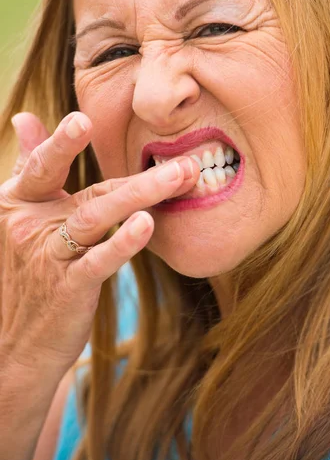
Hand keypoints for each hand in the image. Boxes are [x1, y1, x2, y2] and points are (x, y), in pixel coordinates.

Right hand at [0, 112, 198, 373]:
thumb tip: (25, 116)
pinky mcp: (69, 287)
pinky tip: (147, 224)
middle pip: (91, 192)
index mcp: (18, 202)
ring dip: (143, 196)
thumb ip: (28, 167)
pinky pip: (99, 261)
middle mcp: (30, 225)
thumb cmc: (23, 270)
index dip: (62, 144)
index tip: (83, 120)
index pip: (44, 166)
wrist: (10, 343)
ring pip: (97, 218)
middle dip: (138, 177)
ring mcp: (49, 256)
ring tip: (182, 178)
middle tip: (183, 162)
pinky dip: (123, 242)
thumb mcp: (19, 215)